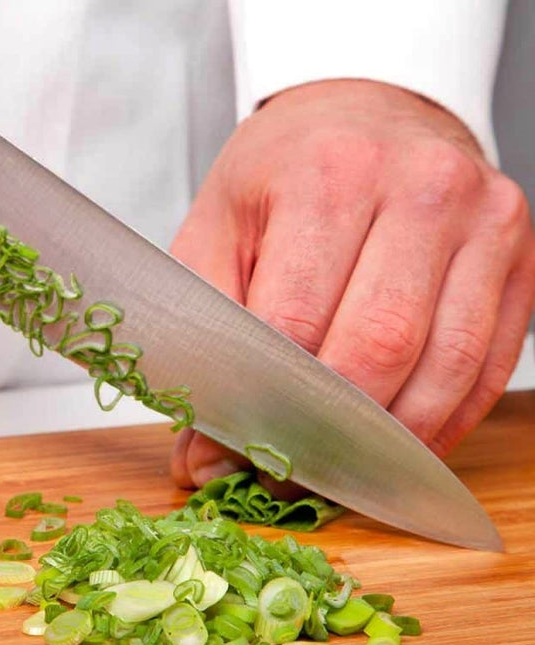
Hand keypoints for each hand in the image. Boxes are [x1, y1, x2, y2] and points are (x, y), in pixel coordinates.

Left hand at [170, 79, 534, 493]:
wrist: (365, 111)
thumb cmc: (284, 173)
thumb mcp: (218, 227)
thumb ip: (205, 334)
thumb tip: (200, 455)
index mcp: (327, 175)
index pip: (294, 322)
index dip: (262, 406)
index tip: (227, 458)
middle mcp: (418, 189)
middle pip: (377, 349)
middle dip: (325, 435)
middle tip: (283, 474)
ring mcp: (484, 220)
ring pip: (447, 367)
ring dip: (388, 443)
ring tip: (336, 471)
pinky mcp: (520, 255)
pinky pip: (490, 363)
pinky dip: (444, 420)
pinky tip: (397, 445)